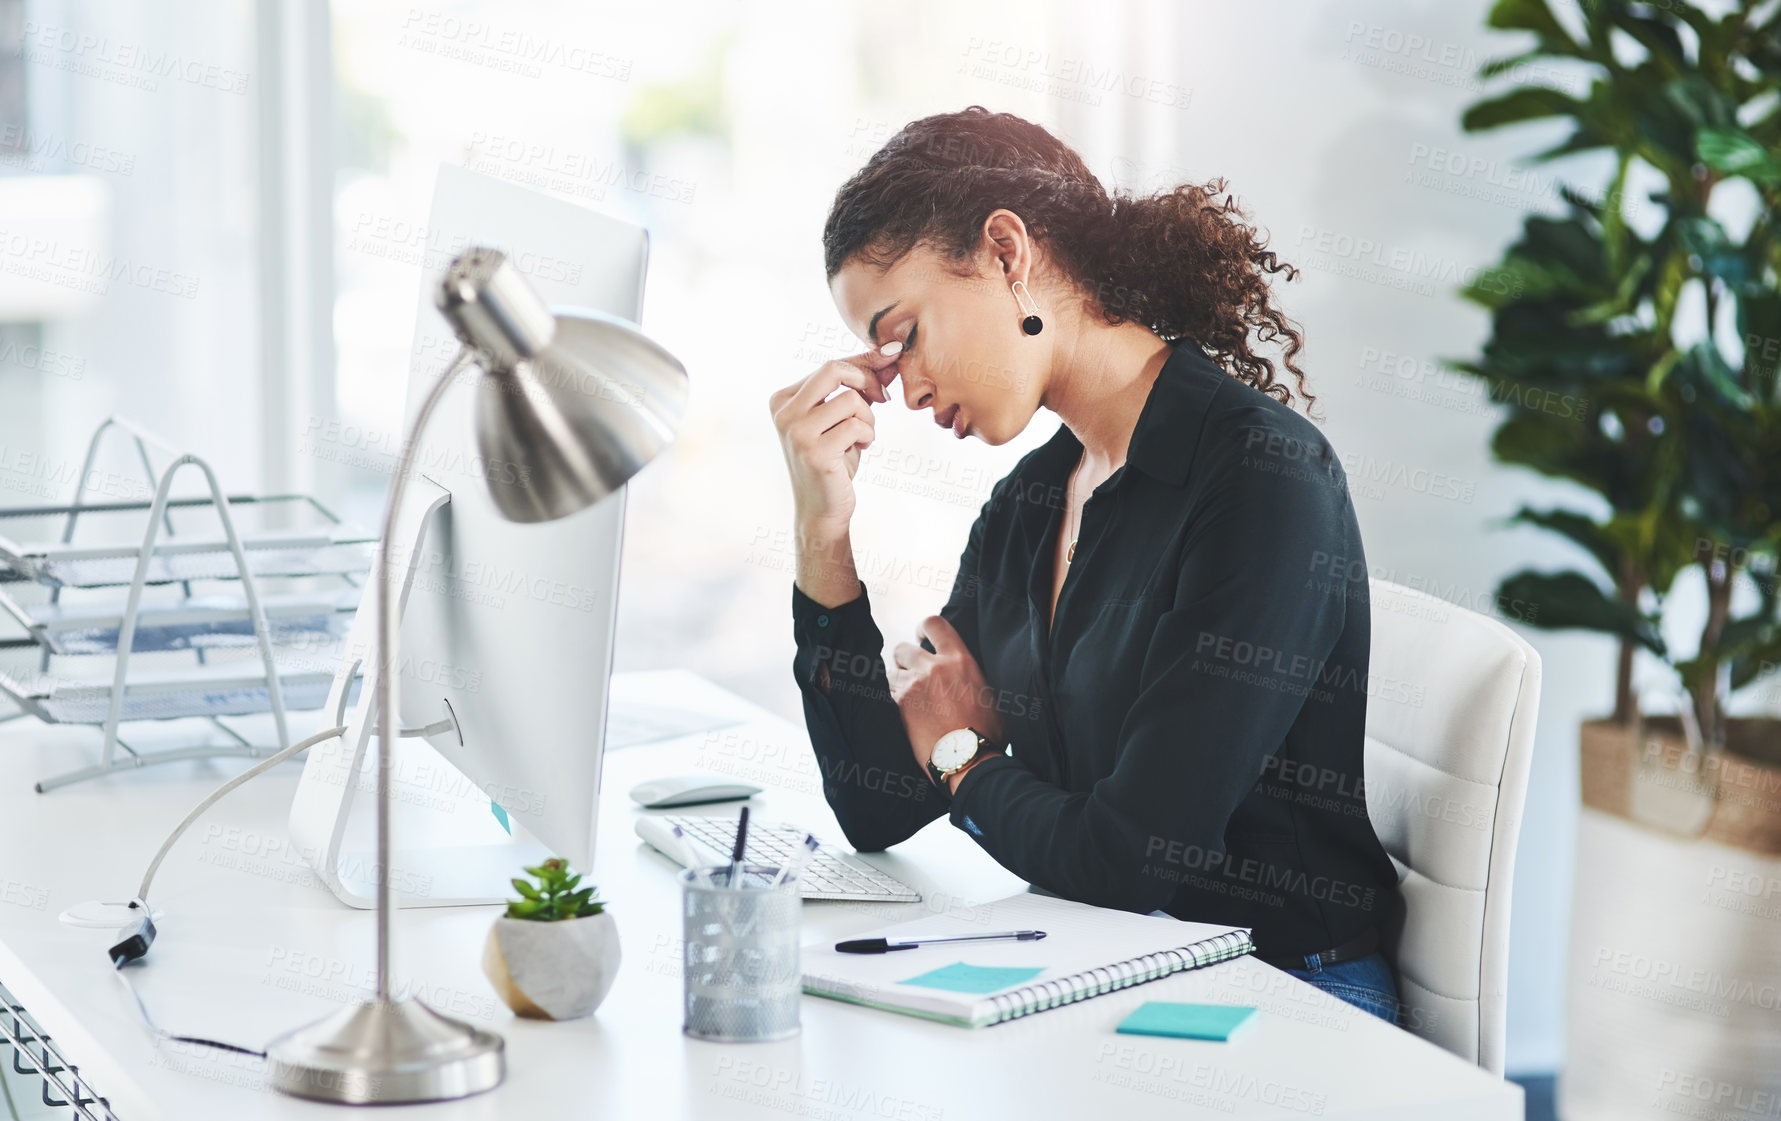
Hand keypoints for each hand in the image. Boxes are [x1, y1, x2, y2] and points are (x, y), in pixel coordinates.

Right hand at [768, 350, 899, 532]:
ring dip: (868, 417)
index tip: (891, 356)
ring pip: (850, 399)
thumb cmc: (834, 460)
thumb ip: (861, 386)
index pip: (829, 366)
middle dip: (866, 379)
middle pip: (833, 370)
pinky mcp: (814, 452)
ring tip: (865, 435)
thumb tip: (890, 353)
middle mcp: (784, 413)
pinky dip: (867, 434)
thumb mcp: (844, 418)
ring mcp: (796, 432)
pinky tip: (862, 447)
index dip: (864, 362)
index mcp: (783, 399)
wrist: (822, 509)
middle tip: (881, 398)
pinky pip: (855, 425)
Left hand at [888, 615, 1005, 777]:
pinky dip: (894, 699)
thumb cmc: (986, 733)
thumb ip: (968, 675)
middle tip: (911, 673)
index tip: (921, 637)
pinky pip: (889, 693)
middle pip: (902, 648)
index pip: (934, 624)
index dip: (923, 628)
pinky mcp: (901, 704)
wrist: (968, 758)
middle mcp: (934, 667)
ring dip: (898, 682)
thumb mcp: (986, 693)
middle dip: (903, 660)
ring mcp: (914, 685)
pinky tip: (907, 711)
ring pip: (891, 672)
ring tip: (910, 697)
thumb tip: (961, 676)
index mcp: (960, 659)